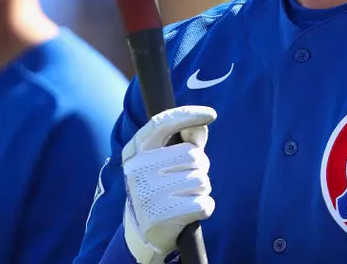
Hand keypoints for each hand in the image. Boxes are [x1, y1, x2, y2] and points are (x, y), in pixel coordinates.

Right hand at [122, 105, 216, 263]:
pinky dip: (205, 207)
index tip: (211, 114)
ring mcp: (147, 193)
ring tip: (186, 195)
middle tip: (188, 177)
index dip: (187, 115)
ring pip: (201, 179)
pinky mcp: (160, 216)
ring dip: (203, 188)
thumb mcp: (165, 161)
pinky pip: (203, 203)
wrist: (143, 232)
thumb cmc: (161, 186)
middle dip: (201, 165)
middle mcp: (136, 169)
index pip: (161, 123)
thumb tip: (201, 123)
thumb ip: (185, 140)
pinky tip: (191, 211)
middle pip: (192, 155)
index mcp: (135, 151)